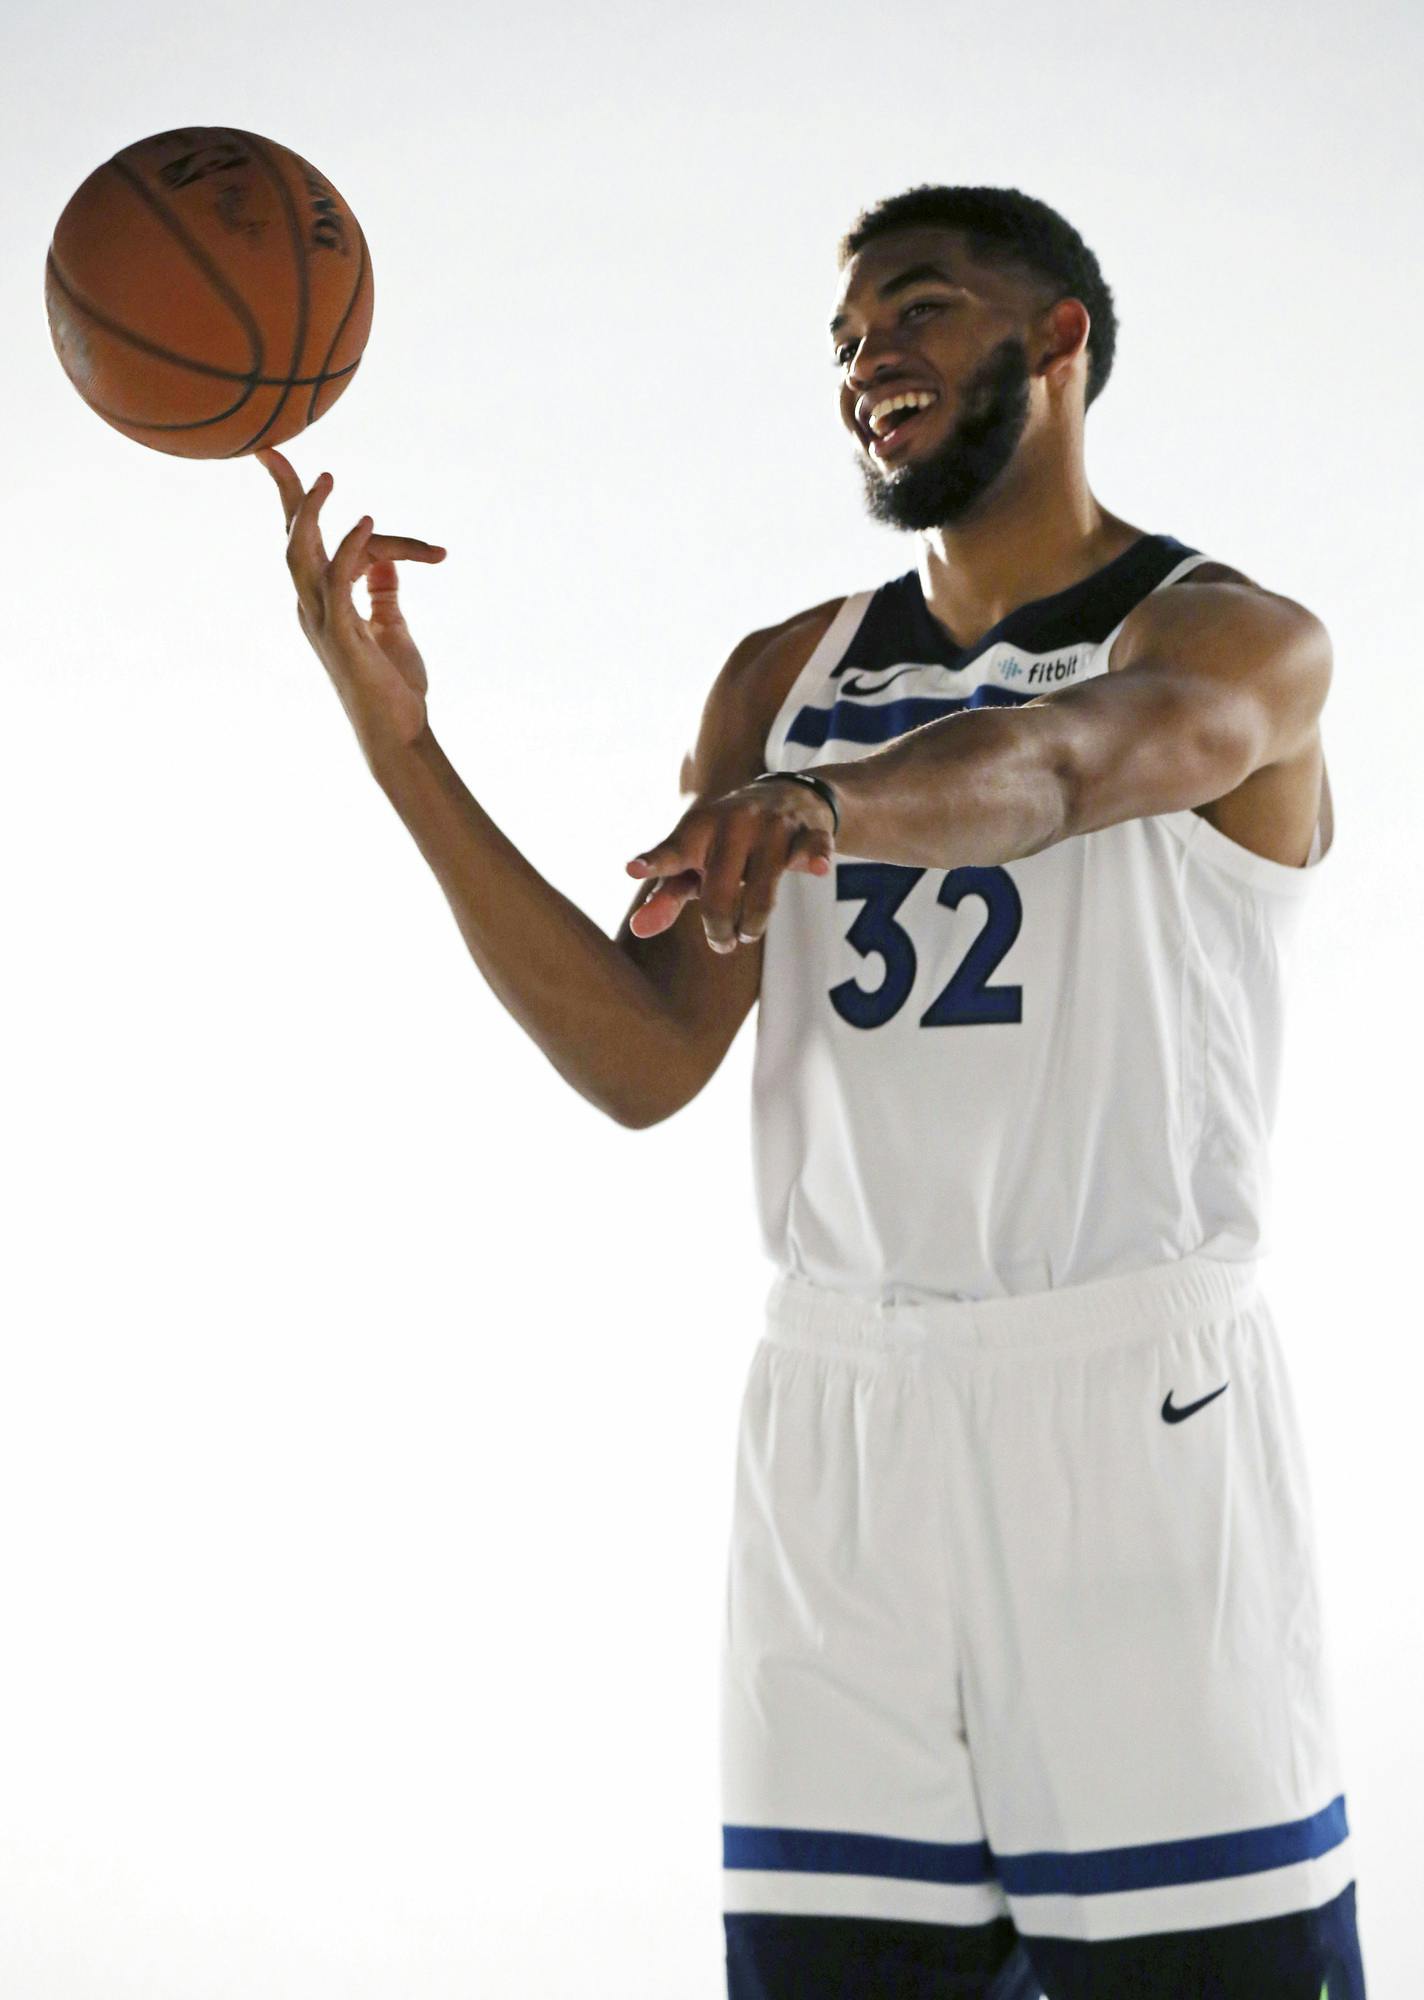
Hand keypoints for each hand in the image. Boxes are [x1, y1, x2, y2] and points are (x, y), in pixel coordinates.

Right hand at [255, 448, 446, 765]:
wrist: (398, 734)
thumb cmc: (393, 688)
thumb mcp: (391, 626)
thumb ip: (383, 592)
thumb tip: (383, 560)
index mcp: (321, 602)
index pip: (310, 543)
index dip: (309, 507)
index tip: (314, 476)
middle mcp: (312, 607)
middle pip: (291, 538)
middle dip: (283, 493)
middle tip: (270, 448)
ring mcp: (322, 621)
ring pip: (300, 556)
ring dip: (311, 514)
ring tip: (328, 479)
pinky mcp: (343, 635)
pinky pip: (338, 583)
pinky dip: (350, 548)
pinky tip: (367, 522)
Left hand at [626, 776, 835, 951]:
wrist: (788, 794)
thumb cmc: (727, 841)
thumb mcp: (695, 862)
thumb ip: (667, 896)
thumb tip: (637, 930)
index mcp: (698, 829)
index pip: (673, 852)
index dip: (654, 862)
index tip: (632, 869)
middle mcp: (733, 822)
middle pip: (720, 892)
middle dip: (719, 928)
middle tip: (722, 943)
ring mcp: (773, 825)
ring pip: (763, 890)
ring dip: (754, 923)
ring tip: (748, 931)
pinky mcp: (809, 831)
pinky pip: (812, 849)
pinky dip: (815, 859)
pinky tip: (818, 868)